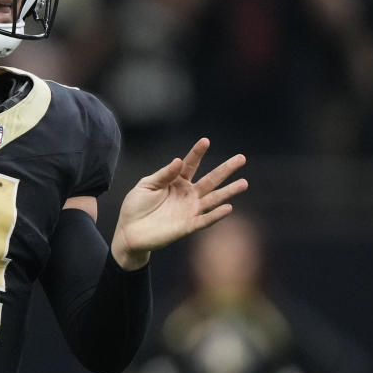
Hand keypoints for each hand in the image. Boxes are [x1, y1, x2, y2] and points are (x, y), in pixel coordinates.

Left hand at [111, 138, 246, 269]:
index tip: (205, 141)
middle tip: (241, 158)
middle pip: (210, 179)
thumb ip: (164, 174)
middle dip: (225, 169)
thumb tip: (178, 160)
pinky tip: (228, 207)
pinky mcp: (188, 226)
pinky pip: (205, 219)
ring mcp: (189, 210)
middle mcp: (187, 194)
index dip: (197, 153)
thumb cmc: (136, 206)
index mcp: (176, 181)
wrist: (129, 231)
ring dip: (229, 191)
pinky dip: (216, 214)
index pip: (190, 164)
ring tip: (244, 183)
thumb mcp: (147, 185)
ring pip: (213, 199)